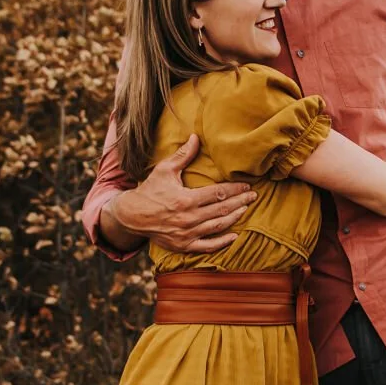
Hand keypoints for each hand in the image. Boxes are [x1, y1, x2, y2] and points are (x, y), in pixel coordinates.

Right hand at [108, 134, 254, 252]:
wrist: (132, 216)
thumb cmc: (150, 190)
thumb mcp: (164, 170)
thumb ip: (182, 155)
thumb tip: (195, 137)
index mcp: (186, 199)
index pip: (218, 193)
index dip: (234, 189)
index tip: (246, 185)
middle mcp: (188, 218)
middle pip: (222, 209)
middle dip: (240, 202)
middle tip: (253, 196)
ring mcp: (187, 234)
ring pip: (218, 226)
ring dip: (234, 217)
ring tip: (245, 209)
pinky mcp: (183, 245)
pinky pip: (207, 246)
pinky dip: (222, 242)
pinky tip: (234, 236)